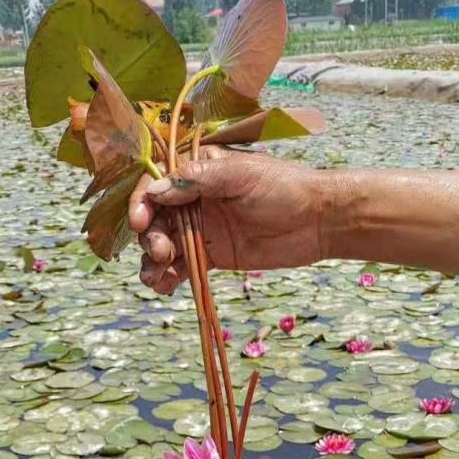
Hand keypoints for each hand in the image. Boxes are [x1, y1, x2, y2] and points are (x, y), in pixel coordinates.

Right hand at [128, 150, 327, 294]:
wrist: (317, 220)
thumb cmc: (284, 186)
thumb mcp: (240, 175)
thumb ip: (198, 180)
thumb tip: (156, 191)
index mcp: (198, 172)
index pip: (158, 184)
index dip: (143, 203)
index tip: (142, 222)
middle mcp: (194, 200)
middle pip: (156, 219)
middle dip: (150, 237)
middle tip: (161, 253)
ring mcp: (201, 229)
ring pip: (164, 245)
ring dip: (153, 262)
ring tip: (156, 278)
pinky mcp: (212, 256)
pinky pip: (181, 267)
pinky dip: (168, 278)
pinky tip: (164, 287)